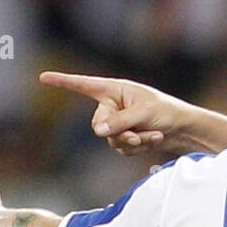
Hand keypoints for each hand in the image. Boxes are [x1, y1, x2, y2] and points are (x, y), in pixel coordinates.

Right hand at [40, 72, 182, 156]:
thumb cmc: (166, 111)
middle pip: (98, 125)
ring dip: (134, 141)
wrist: (183, 128)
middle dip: (118, 132)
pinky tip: (155, 138)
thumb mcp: (142, 113)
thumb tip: (97, 131)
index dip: (63, 82)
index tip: (43, 78)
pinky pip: (123, 148)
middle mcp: (113, 105)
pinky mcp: (126, 137)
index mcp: (114, 89)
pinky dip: (139, 147)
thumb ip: (118, 121)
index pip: (84, 85)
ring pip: (112, 140)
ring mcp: (118, 123)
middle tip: (135, 133)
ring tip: (153, 134)